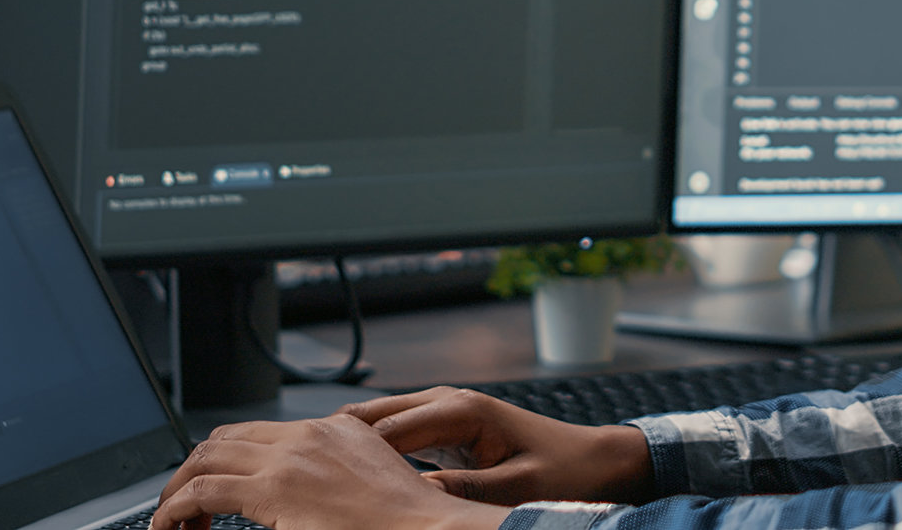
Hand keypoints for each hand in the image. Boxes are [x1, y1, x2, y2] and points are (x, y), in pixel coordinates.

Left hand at [150, 413, 506, 529]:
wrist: (428, 529)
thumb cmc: (407, 523)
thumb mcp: (369, 485)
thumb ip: (332, 480)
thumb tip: (299, 504)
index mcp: (335, 430)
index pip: (257, 433)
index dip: (224, 460)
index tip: (214, 494)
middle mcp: (310, 434)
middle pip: (223, 439)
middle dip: (193, 472)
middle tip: (185, 510)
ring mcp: (292, 457)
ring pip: (205, 459)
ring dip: (178, 491)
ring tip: (172, 522)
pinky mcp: (276, 488)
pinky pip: (203, 491)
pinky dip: (175, 510)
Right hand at [347, 387, 654, 506]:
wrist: (596, 461)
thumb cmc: (566, 471)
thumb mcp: (516, 487)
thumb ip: (463, 491)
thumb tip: (412, 499)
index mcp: (462, 409)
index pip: (385, 430)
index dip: (347, 455)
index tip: (317, 480)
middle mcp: (448, 402)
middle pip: (370, 419)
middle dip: (336, 445)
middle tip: (305, 479)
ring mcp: (444, 413)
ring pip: (377, 426)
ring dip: (349, 449)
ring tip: (318, 480)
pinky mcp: (446, 430)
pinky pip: (395, 438)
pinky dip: (371, 455)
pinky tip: (352, 481)